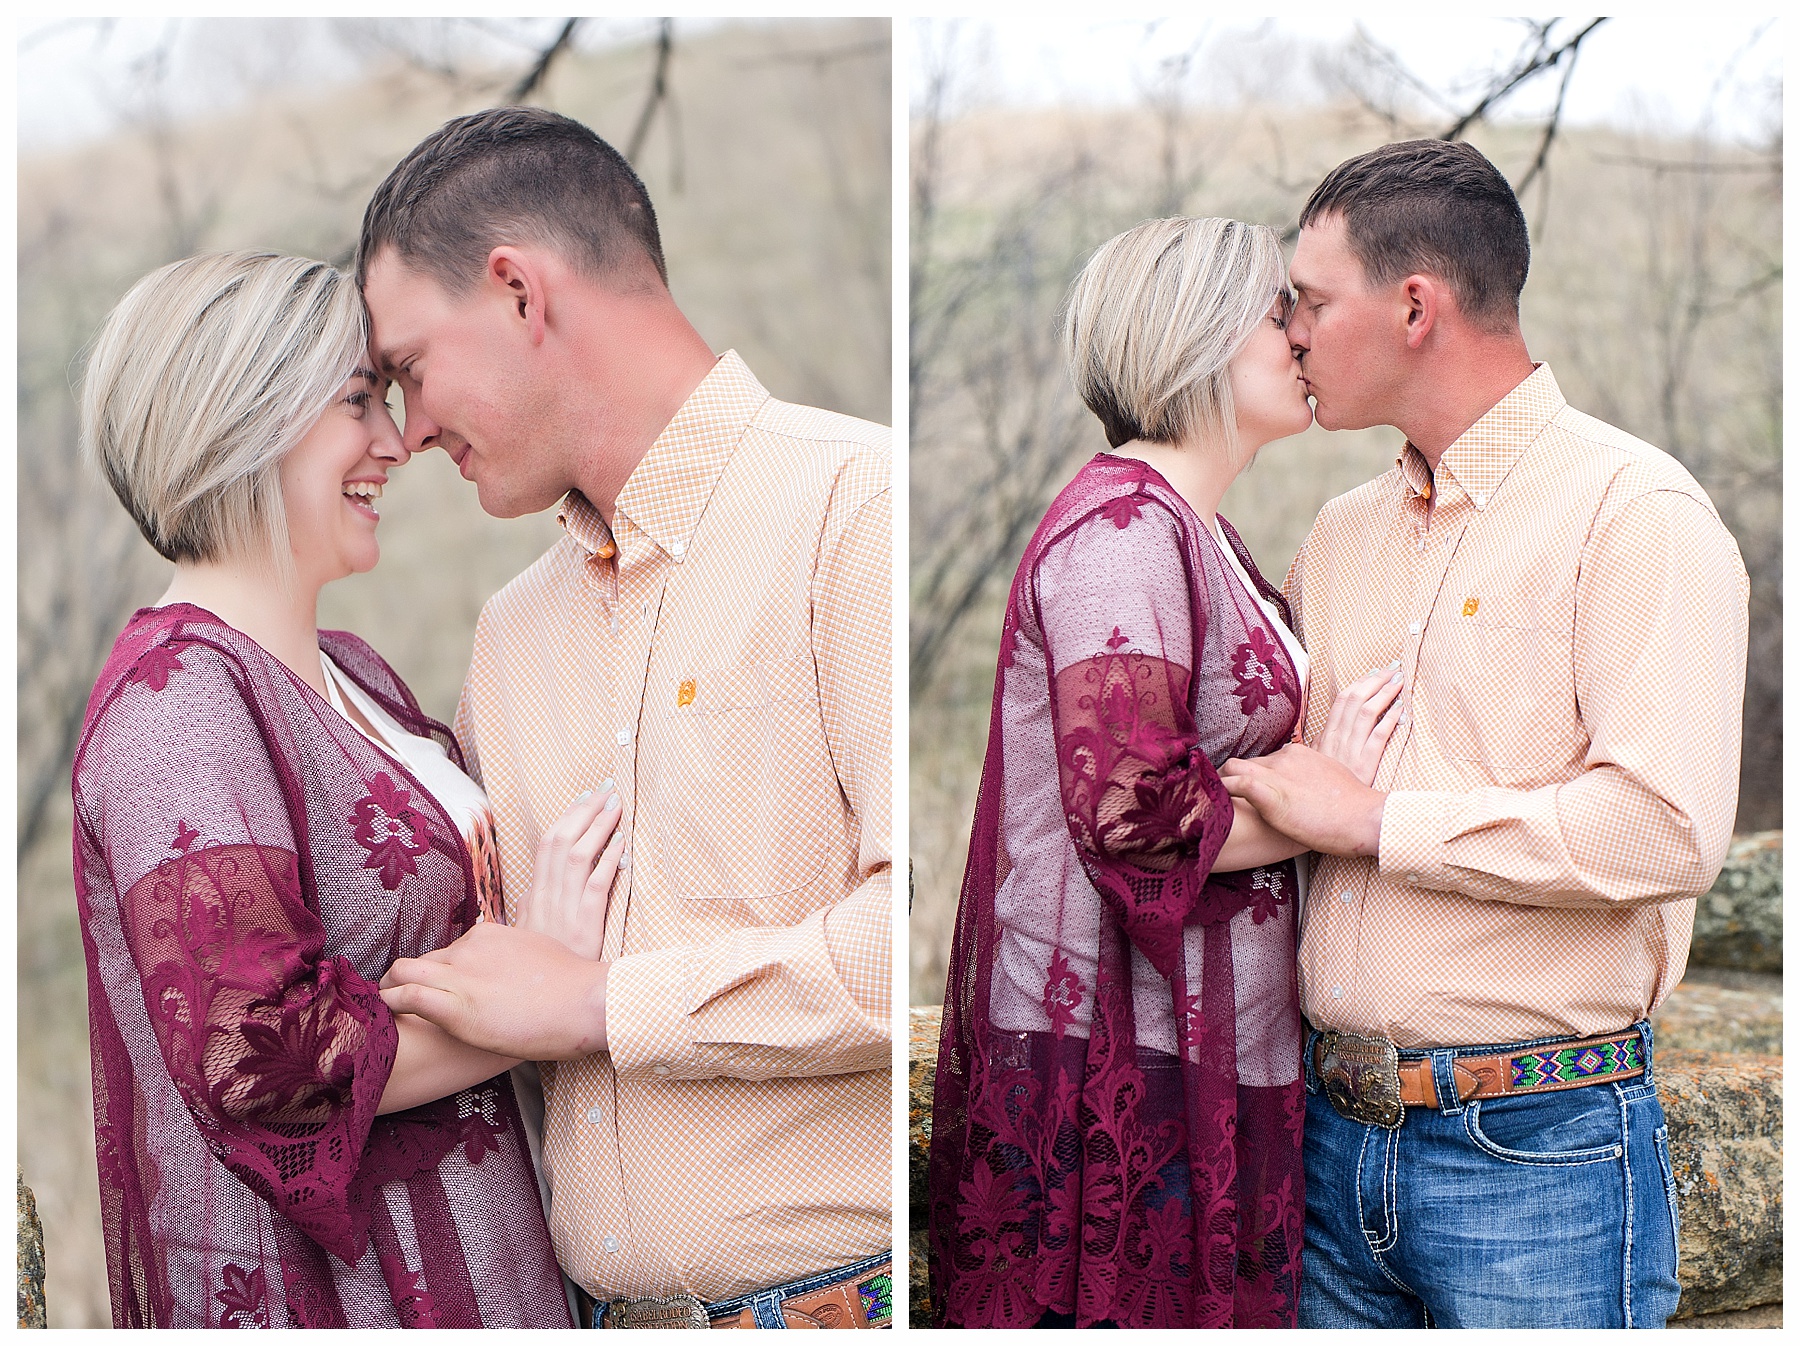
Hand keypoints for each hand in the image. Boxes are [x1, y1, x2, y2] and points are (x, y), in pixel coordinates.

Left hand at [380, 921, 609, 1059]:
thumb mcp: (538, 953)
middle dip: (405, 981)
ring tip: (383, 1010)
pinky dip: (391, 1005)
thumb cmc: (573, 985)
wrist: (585, 1001)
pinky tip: (386, 1018)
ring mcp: (461, 976)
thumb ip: (515, 958)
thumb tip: (515, 969)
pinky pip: (406, 998)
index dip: (435, 974)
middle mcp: (468, 949)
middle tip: (397, 1002)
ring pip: (402, 974)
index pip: (447, 952)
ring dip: (389, 991)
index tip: (433, 991)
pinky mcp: (456, 1007)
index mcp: (487, 935)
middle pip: (420, 962)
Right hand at [515, 784, 624, 959]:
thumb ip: (535, 904)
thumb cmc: (538, 965)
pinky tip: (622, 845)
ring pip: (578, 857)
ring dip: (599, 827)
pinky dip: (609, 862)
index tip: (584, 796)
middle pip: (562, 841)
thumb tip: (539, 881)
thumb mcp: (529, 931)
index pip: (548, 845)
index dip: (567, 817)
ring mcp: (565, 910)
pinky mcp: (584, 926)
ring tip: (617, 806)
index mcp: (535, 894)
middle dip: (585, 812)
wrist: (540, 998)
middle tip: (606, 789)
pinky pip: (597, 886)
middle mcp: (547, 897)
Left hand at [1218, 742, 1384, 857]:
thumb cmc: (1351, 806)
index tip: (1245, 791)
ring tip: (1215, 800)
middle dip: (1233, 778)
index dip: (1252, 776)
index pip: (1262, 759)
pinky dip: (1223, 790)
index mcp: (1297, 753)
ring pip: (1233, 768)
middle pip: (1244, 763)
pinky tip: (1216, 802)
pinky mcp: (1271, 795)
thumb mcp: (1329, 780)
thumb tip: (1303, 789)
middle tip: (1226, 798)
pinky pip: (1236, 783)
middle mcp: (1284, 757)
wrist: (1365, 818)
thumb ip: (1310, 778)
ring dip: (1223, 782)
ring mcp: (1277, 774)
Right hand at [1316, 662, 1403, 785]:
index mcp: (1327, 733)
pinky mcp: (1366, 762)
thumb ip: (1319, 743)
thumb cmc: (1319, 785)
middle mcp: (1339, 737)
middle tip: (1393, 669)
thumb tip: (1322, 732)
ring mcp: (1352, 748)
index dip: (1360, 682)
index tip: (1375, 671)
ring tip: (1400, 682)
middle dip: (1376, 680)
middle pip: (1357, 699)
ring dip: (1386, 694)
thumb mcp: (1314, 760)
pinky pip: (1379, 736)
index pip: (1343, 699)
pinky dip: (1391, 720)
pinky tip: (1402, 711)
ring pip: (1369, 712)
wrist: (1324, 809)